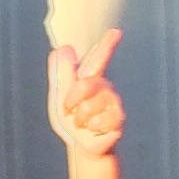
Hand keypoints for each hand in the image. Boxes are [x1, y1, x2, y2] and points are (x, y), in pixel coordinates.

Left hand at [47, 28, 123, 157]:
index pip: (98, 58)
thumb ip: (60, 74)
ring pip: (89, 106)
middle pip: (84, 84)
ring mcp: (114, 101)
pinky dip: (91, 127)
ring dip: (80, 118)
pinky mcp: (119, 117)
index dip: (107, 44)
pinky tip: (95, 129)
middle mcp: (104, 86)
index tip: (116, 32)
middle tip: (69, 111)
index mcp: (89, 78)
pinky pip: (99, 120)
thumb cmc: (71, 120)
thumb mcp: (59, 97)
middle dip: (70, 101)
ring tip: (83, 123)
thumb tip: (63, 48)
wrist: (82, 146)